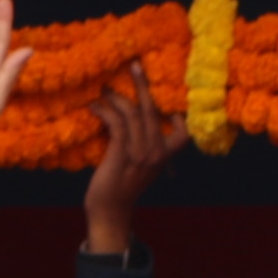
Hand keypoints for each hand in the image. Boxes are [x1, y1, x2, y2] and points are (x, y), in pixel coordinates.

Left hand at [82, 64, 181, 254]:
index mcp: (164, 156)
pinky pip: (116, 124)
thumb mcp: (143, 166)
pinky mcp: (121, 155)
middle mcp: (156, 153)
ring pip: (132, 114)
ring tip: (104, 89)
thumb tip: (133, 118)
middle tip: (134, 66)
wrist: (110, 211)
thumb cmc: (123, 186)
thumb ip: (146, 147)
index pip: (182, 132)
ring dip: (116, 98)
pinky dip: (105, 112)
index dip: (176, 113)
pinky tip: (95, 107)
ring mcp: (139, 154)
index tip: (161, 94)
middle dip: (142, 85)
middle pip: (151, 110)